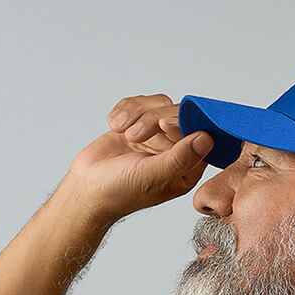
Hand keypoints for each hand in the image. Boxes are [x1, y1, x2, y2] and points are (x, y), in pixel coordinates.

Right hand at [67, 93, 213, 222]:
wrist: (87, 188)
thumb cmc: (120, 191)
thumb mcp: (153, 176)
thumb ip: (181, 158)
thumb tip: (207, 138)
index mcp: (187, 168)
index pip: (199, 134)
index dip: (182, 122)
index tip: (163, 124)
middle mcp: (175, 151)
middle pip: (177, 114)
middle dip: (153, 119)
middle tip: (134, 136)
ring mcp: (156, 136)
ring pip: (158, 104)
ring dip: (136, 114)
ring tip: (122, 133)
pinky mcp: (138, 125)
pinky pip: (140, 103)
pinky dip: (125, 110)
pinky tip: (115, 126)